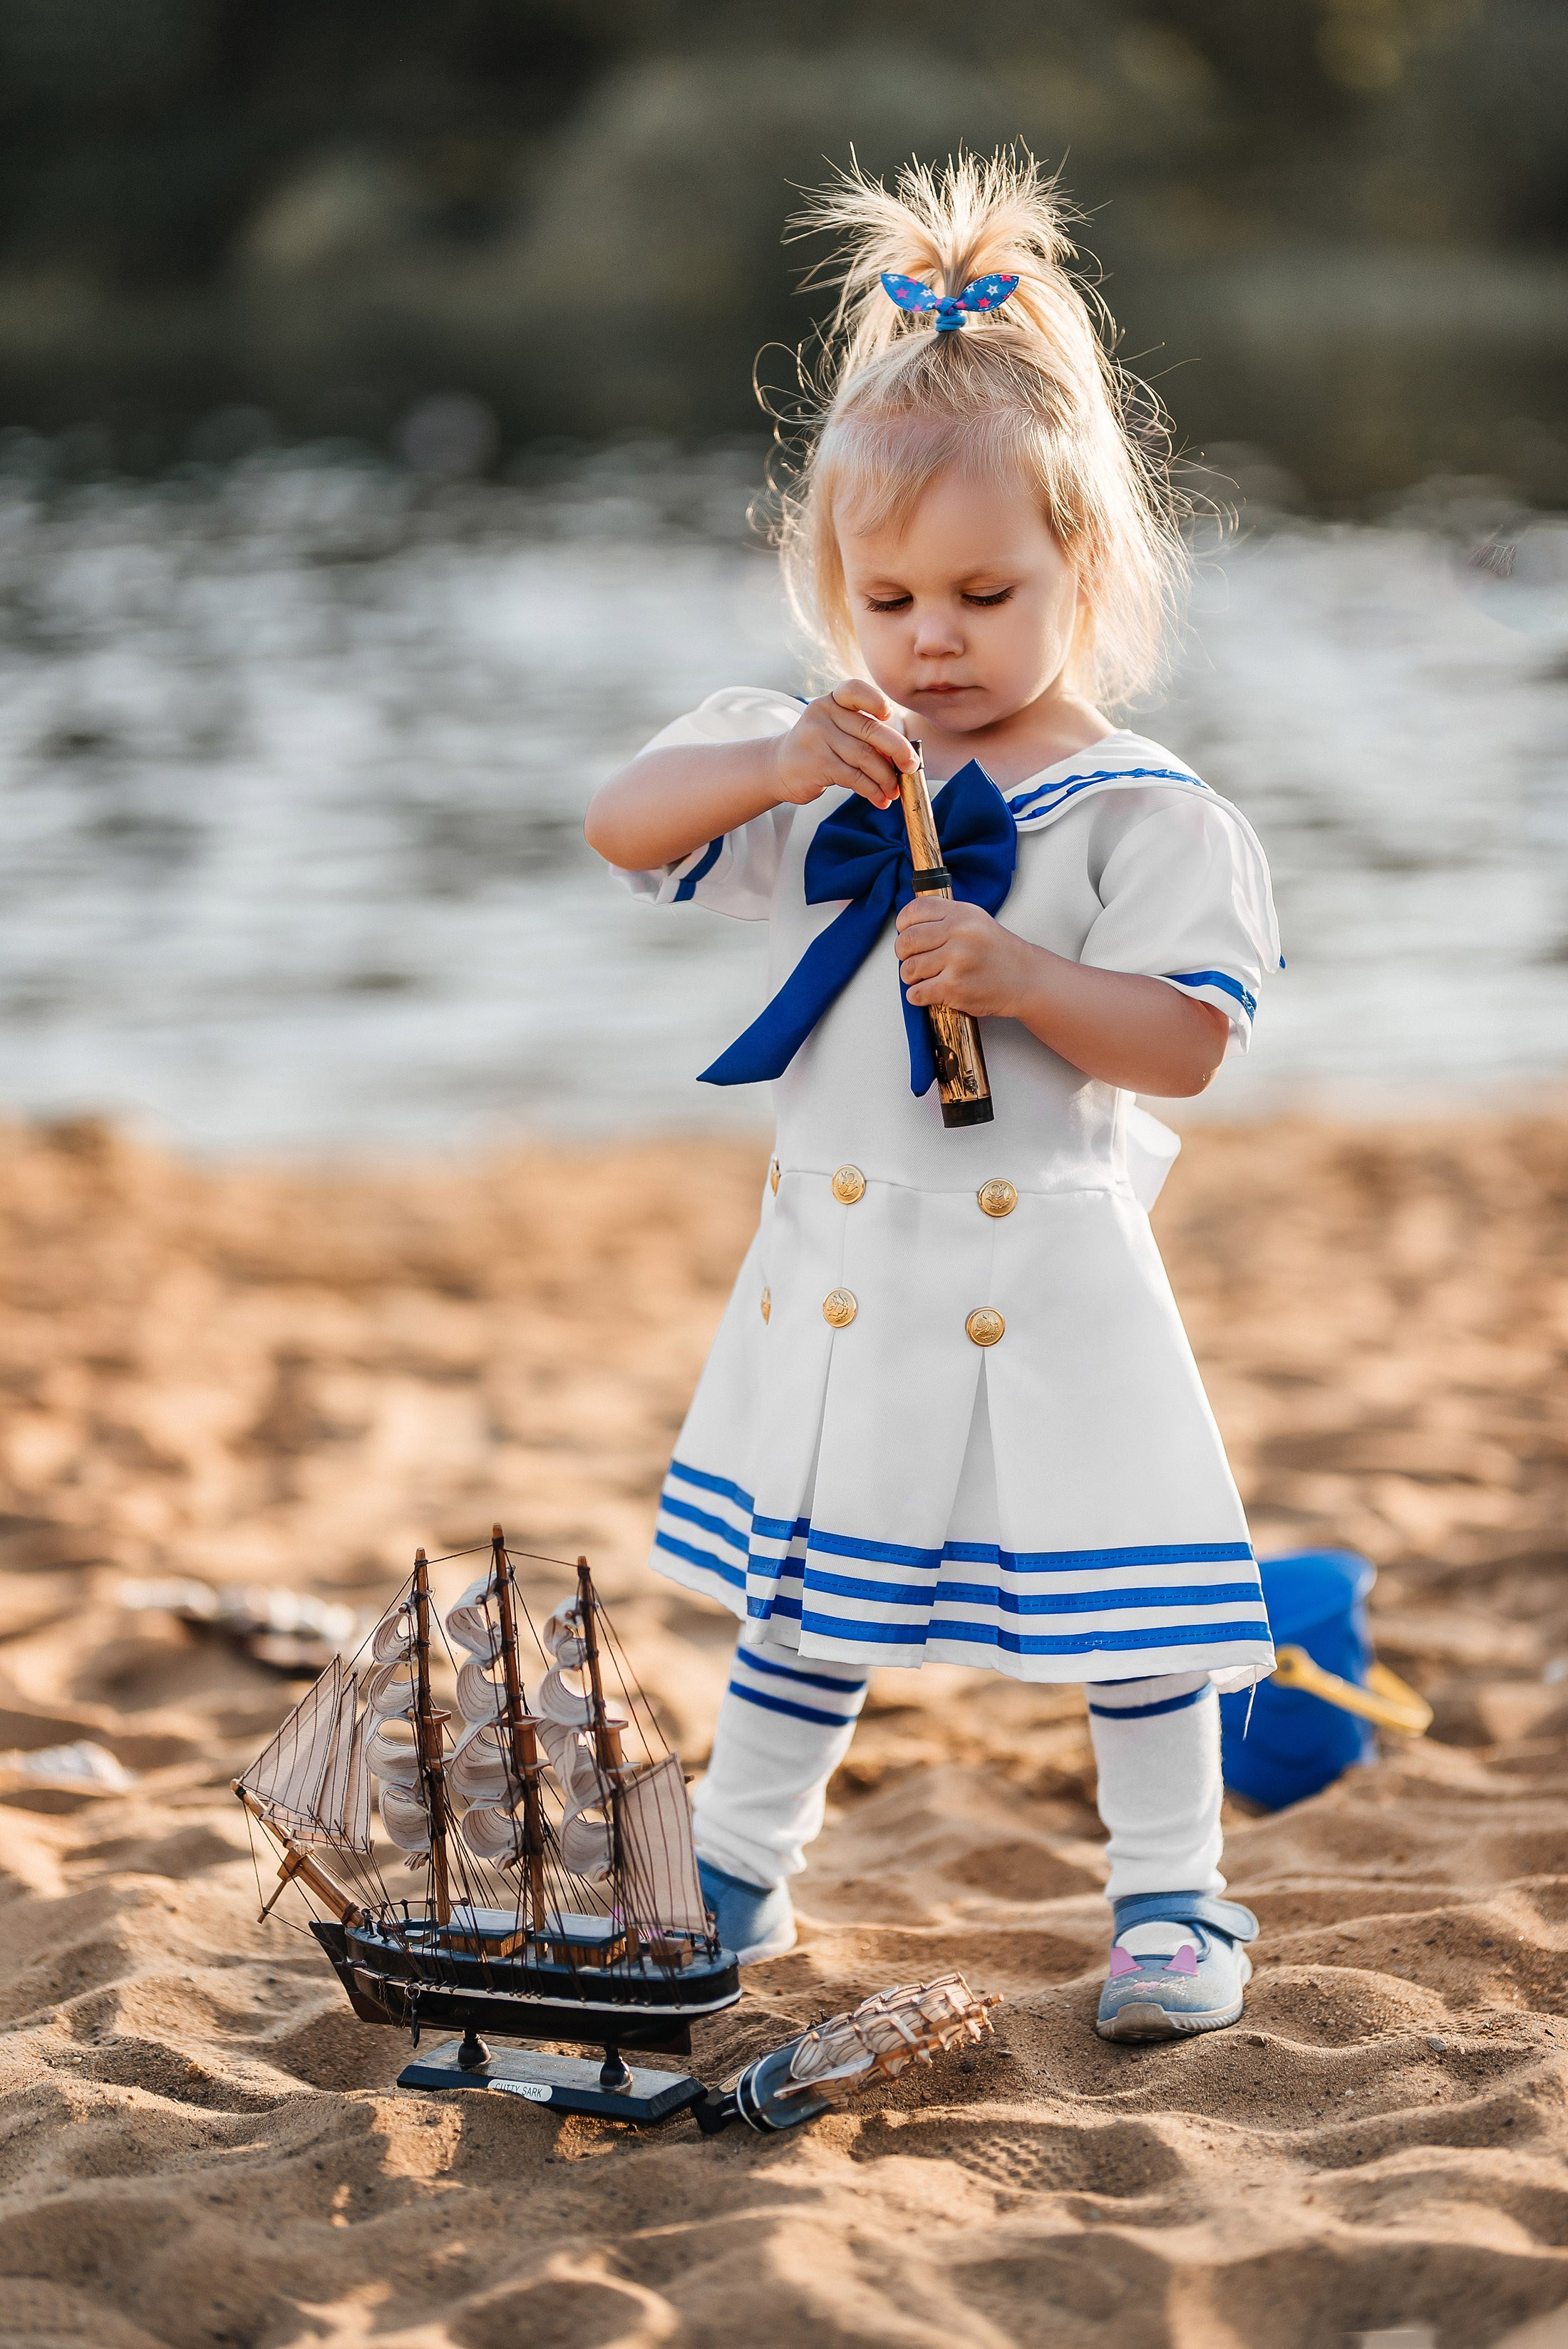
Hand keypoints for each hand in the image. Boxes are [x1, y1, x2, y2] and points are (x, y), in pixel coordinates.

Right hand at [771, 679, 917, 809]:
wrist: (779, 767)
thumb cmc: (819, 748)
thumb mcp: (837, 730)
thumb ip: (864, 734)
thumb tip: (904, 758)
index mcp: (833, 700)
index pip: (855, 690)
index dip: (876, 700)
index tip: (889, 715)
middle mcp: (823, 714)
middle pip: (870, 730)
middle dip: (898, 751)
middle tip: (912, 767)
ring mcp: (817, 738)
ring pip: (865, 758)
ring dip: (886, 778)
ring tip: (894, 791)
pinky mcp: (816, 764)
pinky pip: (854, 777)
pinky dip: (872, 790)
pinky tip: (880, 799)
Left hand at [895, 897, 1030, 1016]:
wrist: (1026, 979)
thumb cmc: (999, 953)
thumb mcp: (976, 921)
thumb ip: (946, 918)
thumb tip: (909, 925)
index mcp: (962, 914)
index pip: (915, 910)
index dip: (903, 924)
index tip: (905, 933)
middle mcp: (959, 934)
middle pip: (907, 940)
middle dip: (903, 953)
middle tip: (911, 959)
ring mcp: (956, 961)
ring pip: (909, 968)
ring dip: (910, 977)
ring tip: (922, 978)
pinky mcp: (954, 987)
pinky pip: (917, 993)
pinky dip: (917, 995)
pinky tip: (928, 992)